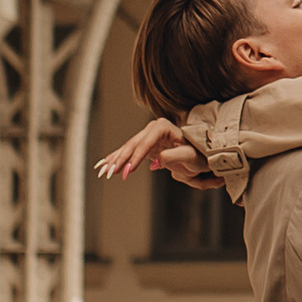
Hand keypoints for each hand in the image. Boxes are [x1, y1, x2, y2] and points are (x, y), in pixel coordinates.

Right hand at [95, 114, 209, 186]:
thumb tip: (157, 159)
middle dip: (120, 159)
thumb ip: (174, 157)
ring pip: (126, 149)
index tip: (128, 170)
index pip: (146, 142)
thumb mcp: (190, 157)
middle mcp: (152, 129)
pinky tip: (103, 166)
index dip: (136, 156)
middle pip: (133, 144)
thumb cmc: (197, 156)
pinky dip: (115, 160)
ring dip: (114, 161)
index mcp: (163, 127)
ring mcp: (147, 138)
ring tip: (102, 171)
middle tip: (110, 173)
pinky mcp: (144, 147)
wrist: (199, 156)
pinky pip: (127, 154)